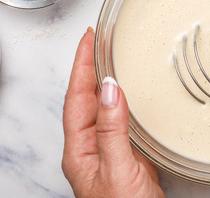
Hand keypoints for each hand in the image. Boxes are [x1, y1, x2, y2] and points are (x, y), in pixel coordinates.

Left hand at [62, 28, 163, 197]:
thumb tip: (110, 88)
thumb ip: (112, 130)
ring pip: (101, 108)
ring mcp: (107, 155)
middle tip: (99, 39)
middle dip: (89, 67)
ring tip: (112, 56)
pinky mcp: (126, 160)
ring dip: (105, 81)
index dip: (80, 65)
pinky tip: (132, 95)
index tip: (88, 39)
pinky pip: (119, 121)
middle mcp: (89, 150)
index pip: (76, 97)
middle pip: (84, 99)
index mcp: (80, 151)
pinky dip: (124, 101)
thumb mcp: (119, 171)